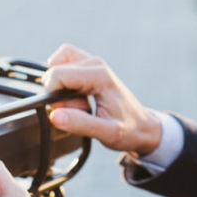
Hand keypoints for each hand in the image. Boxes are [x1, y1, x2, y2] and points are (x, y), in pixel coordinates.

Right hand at [43, 44, 161, 155]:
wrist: (143, 126)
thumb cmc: (129, 129)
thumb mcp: (106, 133)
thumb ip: (79, 124)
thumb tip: (54, 115)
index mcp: (99, 76)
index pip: (57, 75)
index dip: (54, 96)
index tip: (70, 111)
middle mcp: (95, 63)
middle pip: (54, 71)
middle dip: (58, 94)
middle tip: (80, 109)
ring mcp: (92, 63)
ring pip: (56, 64)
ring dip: (59, 85)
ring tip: (79, 102)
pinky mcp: (88, 67)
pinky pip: (63, 65)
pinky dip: (62, 81)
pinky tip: (76, 97)